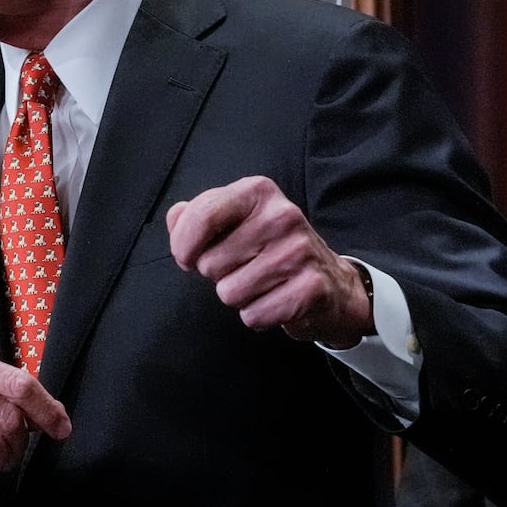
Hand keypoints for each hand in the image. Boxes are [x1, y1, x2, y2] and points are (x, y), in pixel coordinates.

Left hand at [166, 175, 373, 348]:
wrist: (330, 283)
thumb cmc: (269, 249)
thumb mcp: (235, 221)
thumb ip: (198, 216)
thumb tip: (176, 217)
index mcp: (258, 191)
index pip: (203, 216)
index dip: (183, 245)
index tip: (187, 257)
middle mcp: (282, 216)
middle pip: (210, 263)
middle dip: (218, 274)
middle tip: (245, 267)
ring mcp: (299, 252)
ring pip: (229, 293)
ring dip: (238, 296)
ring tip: (261, 283)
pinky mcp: (310, 288)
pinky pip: (253, 315)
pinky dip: (257, 315)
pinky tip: (275, 300)